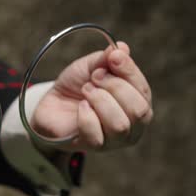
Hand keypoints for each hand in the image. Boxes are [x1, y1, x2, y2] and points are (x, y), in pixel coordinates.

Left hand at [31, 42, 152, 150]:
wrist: (52, 102)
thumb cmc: (77, 85)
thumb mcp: (91, 66)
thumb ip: (107, 58)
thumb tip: (122, 48)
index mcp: (138, 102)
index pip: (144, 90)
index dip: (129, 71)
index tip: (112, 58)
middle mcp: (133, 125)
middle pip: (139, 111)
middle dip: (115, 88)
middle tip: (93, 78)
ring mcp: (115, 140)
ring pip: (120, 125)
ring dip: (100, 101)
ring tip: (86, 91)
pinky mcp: (94, 147)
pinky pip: (97, 136)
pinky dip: (86, 116)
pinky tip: (81, 107)